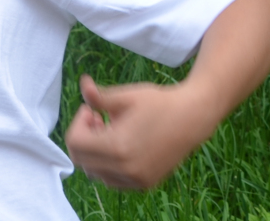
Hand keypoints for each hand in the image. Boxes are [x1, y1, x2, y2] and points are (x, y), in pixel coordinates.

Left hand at [64, 74, 217, 190]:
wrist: (193, 118)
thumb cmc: (159, 103)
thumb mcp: (125, 96)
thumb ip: (98, 97)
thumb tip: (82, 84)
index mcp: (118, 147)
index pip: (75, 144)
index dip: (77, 123)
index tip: (91, 110)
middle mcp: (126, 169)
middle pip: (81, 160)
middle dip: (83, 138)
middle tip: (97, 119)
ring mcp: (137, 180)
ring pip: (95, 173)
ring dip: (94, 153)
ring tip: (109, 130)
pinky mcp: (146, 184)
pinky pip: (112, 180)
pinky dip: (107, 165)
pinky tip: (119, 145)